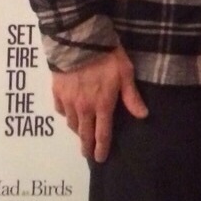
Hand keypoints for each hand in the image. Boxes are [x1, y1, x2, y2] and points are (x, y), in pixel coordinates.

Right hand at [51, 46, 147, 161]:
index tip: (100, 158)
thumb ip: (131, 96)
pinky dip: (66, 114)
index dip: (101, 148)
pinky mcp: (57, 92)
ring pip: (72, 123)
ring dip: (77, 131)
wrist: (78, 42)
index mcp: (102, 105)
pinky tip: (69, 113)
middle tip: (87, 155)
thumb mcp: (125, 73)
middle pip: (84, 134)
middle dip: (86, 146)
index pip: (102, 134)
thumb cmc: (106, 56)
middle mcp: (84, 108)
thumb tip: (143, 115)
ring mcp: (69, 101)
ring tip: (80, 134)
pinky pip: (61, 110)